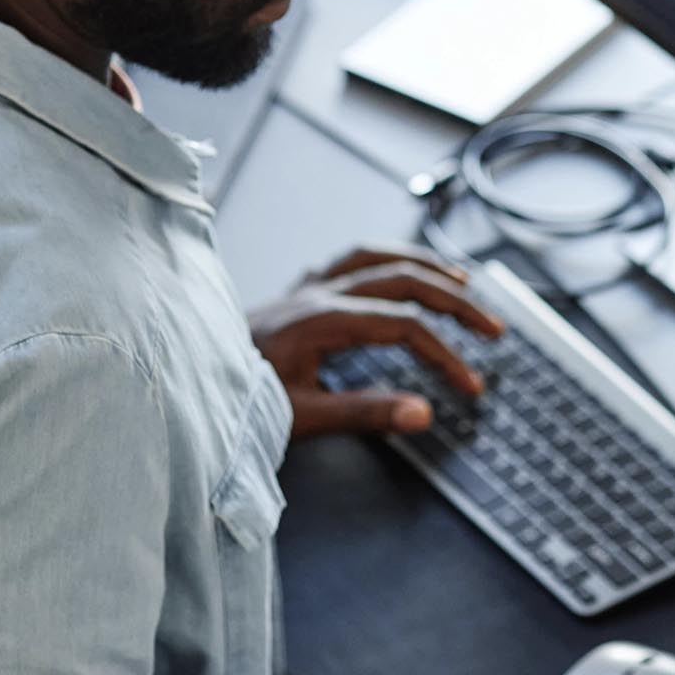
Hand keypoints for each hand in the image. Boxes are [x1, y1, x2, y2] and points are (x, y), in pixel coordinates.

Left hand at [249, 243, 505, 438]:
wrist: (182, 380)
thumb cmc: (234, 403)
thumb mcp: (300, 417)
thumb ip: (365, 414)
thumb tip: (424, 414)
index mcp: (320, 320)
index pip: (404, 327)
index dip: (445, 354)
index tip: (470, 386)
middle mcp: (315, 293)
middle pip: (403, 280)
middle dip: (455, 301)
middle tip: (493, 328)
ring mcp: (303, 288)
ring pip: (377, 257)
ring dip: (425, 266)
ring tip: (462, 280)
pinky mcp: (294, 293)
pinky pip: (349, 261)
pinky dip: (383, 261)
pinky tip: (397, 271)